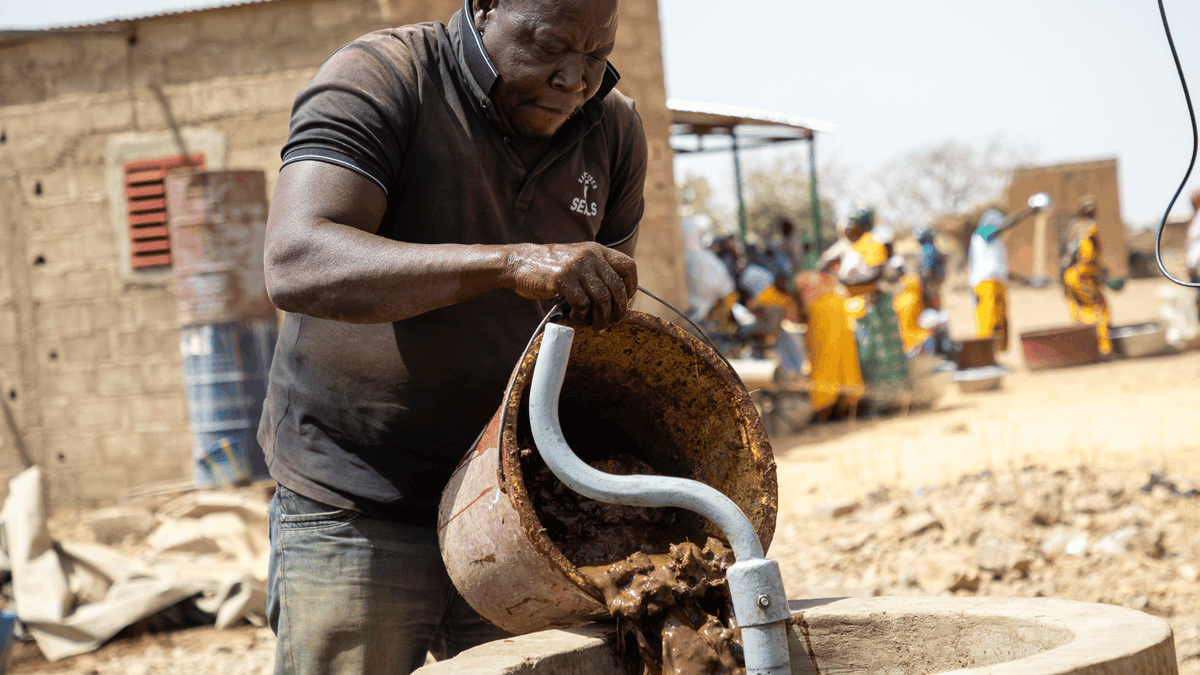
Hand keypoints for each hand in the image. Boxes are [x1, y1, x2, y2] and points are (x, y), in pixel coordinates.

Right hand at [502, 242, 636, 328]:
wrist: (519, 262)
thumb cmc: (549, 267)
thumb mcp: (577, 261)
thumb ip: (595, 272)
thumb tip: (617, 299)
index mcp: (597, 250)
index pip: (628, 266)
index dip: (631, 287)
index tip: (625, 301)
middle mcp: (590, 255)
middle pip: (617, 287)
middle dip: (619, 310)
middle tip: (613, 322)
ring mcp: (576, 266)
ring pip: (602, 298)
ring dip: (602, 317)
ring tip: (595, 326)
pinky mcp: (563, 279)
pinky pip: (582, 303)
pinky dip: (581, 315)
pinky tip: (574, 316)